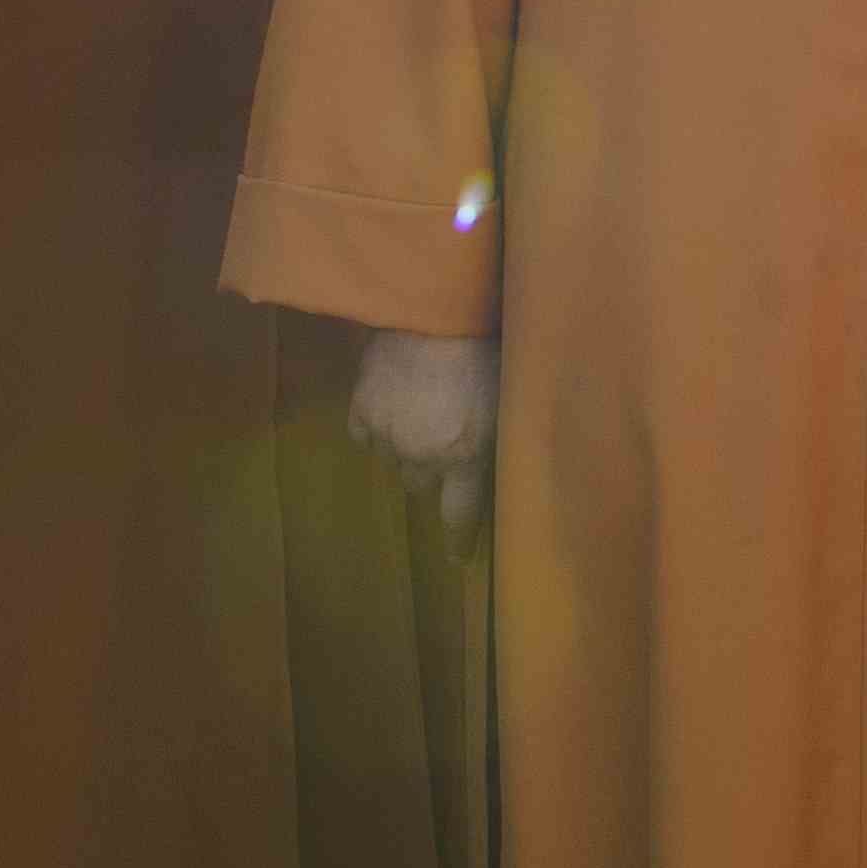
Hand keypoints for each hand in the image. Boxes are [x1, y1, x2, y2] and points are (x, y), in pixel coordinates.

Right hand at [349, 329, 495, 534]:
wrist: (434, 310)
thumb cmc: (485, 348)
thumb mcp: (506, 399)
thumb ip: (495, 436)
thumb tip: (497, 459)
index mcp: (464, 457)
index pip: (459, 513)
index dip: (457, 538)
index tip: (456, 557)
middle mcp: (422, 456)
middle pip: (420, 484)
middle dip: (431, 469)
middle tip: (441, 441)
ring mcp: (387, 434)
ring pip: (391, 459)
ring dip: (403, 446)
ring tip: (417, 412)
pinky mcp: (361, 408)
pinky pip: (364, 433)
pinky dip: (374, 424)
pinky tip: (387, 403)